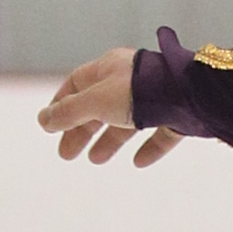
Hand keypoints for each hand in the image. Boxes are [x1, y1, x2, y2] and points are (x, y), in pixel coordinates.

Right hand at [37, 47, 180, 166]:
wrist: (189, 95)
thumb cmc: (138, 91)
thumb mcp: (96, 101)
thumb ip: (70, 112)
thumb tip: (43, 120)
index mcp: (110, 68)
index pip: (78, 83)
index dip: (62, 104)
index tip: (49, 126)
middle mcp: (131, 81)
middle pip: (100, 106)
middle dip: (81, 130)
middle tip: (66, 155)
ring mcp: (157, 98)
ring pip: (128, 121)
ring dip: (109, 140)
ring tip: (96, 160)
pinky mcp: (178, 116)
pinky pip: (160, 133)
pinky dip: (148, 148)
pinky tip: (138, 163)